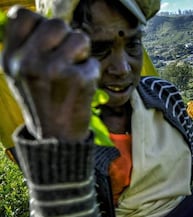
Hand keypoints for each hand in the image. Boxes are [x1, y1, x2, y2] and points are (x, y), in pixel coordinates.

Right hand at [1, 6, 99, 141]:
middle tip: (67, 58)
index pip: (22, 15)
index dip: (40, 23)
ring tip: (75, 70)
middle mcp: (29, 62)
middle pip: (56, 24)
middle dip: (67, 38)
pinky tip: (81, 88)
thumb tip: (47, 21)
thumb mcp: (20, 74)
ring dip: (82, 53)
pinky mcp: (79, 81)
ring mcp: (54, 71)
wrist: (56, 137)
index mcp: (11, 58)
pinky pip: (93, 62)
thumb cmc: (42, 101)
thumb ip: (28, 47)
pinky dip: (91, 73)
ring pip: (80, 37)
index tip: (48, 40)